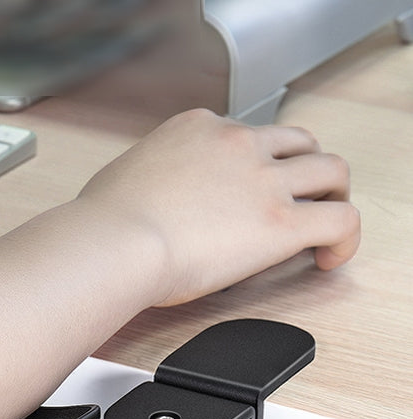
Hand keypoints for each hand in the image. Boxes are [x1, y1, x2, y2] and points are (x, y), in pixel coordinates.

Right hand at [77, 109, 360, 305]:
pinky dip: (344, 238)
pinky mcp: (281, 222)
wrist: (115, 242)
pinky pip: (340, 220)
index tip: (252, 187)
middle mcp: (238, 144)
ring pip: (331, 171)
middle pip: (298, 143)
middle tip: (303, 197)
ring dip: (332, 195)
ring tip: (324, 224)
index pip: (248, 134)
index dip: (257, 162)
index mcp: (200, 130)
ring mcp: (263, 180)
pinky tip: (327, 257)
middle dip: (305, 169)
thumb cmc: (106, 220)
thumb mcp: (124, 176)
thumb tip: (147, 194)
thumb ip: (149, 176)